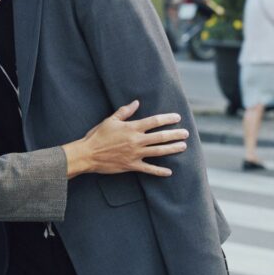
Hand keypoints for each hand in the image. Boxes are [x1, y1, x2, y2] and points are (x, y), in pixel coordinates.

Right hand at [64, 100, 187, 177]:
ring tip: (183, 147)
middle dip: (175, 134)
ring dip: (172, 149)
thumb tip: (136, 102)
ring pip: (158, 151)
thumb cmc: (97, 136)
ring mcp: (135, 154)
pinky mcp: (131, 165)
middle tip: (186, 133)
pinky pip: (149, 169)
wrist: (87, 154)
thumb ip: (124, 112)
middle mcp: (136, 140)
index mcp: (131, 128)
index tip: (177, 117)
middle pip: (160, 137)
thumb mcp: (110, 120)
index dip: (167, 118)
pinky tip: (169, 172)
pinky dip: (159, 171)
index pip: (154, 121)